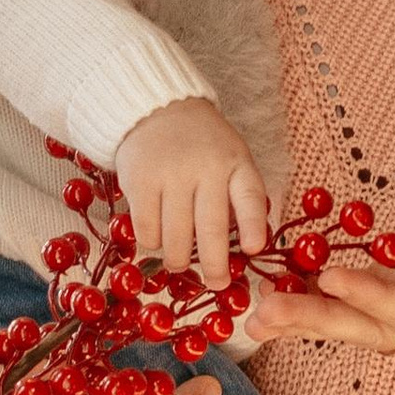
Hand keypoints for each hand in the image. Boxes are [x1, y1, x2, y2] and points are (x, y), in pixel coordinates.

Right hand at [113, 96, 269, 291]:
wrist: (157, 110)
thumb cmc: (203, 145)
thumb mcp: (232, 159)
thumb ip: (240, 196)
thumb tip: (248, 250)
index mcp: (236, 163)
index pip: (250, 196)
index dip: (254, 226)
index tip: (254, 250)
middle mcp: (205, 168)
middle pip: (211, 229)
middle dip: (215, 265)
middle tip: (217, 284)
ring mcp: (171, 175)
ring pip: (176, 238)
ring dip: (178, 260)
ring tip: (180, 263)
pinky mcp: (140, 182)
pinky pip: (147, 230)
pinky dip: (152, 243)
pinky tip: (157, 239)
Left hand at [262, 212, 394, 394]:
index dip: (373, 294)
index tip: (332, 273)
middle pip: (371, 332)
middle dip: (316, 319)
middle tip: (263, 311)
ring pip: (360, 327)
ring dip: (309, 318)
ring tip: (256, 313)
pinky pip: (367, 310)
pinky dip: (326, 301)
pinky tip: (288, 289)